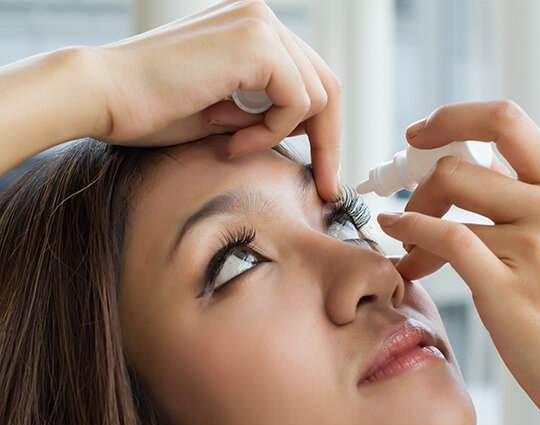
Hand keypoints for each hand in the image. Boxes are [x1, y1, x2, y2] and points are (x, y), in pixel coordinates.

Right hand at [93, 0, 340, 199]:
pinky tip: (232, 137)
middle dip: (329, 142)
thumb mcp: (226, 111)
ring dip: (282, 134)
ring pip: (318, 95)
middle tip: (327, 186)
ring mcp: (260, 24)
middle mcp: (261, 18)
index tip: (327, 173)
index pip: (312, 79)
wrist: (104, 96)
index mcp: (253, 30)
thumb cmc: (152, 108)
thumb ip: (266, 110)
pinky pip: (298, 101)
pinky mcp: (257, 41)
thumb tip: (307, 129)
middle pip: (327, 85)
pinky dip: (272, 130)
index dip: (325, 130)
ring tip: (234, 142)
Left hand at [378, 100, 539, 424]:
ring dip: (410, 219)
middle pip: (458, 162)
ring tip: (406, 247)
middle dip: (415, 180)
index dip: (451, 118)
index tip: (418, 134)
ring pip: (446, 201)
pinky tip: (402, 249)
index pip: (503, 119)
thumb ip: (522, 196)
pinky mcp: (508, 287)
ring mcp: (535, 246)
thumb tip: (471, 160)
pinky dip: (411, 235)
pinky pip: (445, 239)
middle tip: (402, 204)